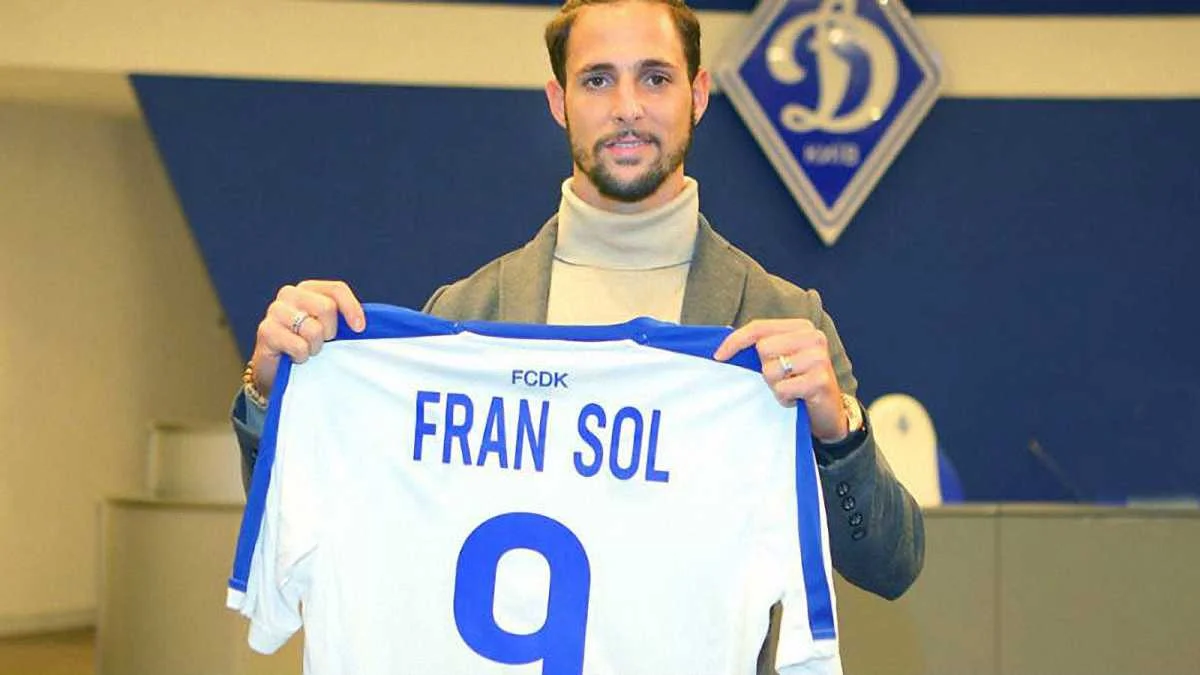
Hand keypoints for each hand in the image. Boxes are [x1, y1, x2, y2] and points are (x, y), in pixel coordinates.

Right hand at [249, 280, 365, 396]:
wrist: (277, 370)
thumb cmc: (308, 345)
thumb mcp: (329, 328)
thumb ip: (343, 319)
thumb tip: (364, 324)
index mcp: (308, 289)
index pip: (336, 289)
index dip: (351, 308)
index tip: (359, 329)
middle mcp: (290, 294)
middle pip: (326, 307)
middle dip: (330, 331)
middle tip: (323, 342)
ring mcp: (275, 311)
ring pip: (313, 328)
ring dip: (315, 346)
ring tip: (308, 349)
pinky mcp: (266, 331)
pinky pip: (299, 346)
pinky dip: (302, 356)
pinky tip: (295, 356)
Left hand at [712, 318, 847, 442]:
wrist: (830, 413)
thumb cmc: (799, 382)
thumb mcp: (782, 357)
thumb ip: (761, 343)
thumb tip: (725, 331)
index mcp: (801, 327)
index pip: (759, 327)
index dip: (735, 341)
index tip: (718, 357)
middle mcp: (813, 337)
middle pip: (763, 349)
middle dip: (764, 369)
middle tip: (781, 378)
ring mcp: (819, 358)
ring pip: (770, 370)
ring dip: (774, 386)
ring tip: (790, 388)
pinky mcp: (821, 380)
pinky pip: (782, 389)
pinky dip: (784, 398)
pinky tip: (796, 399)